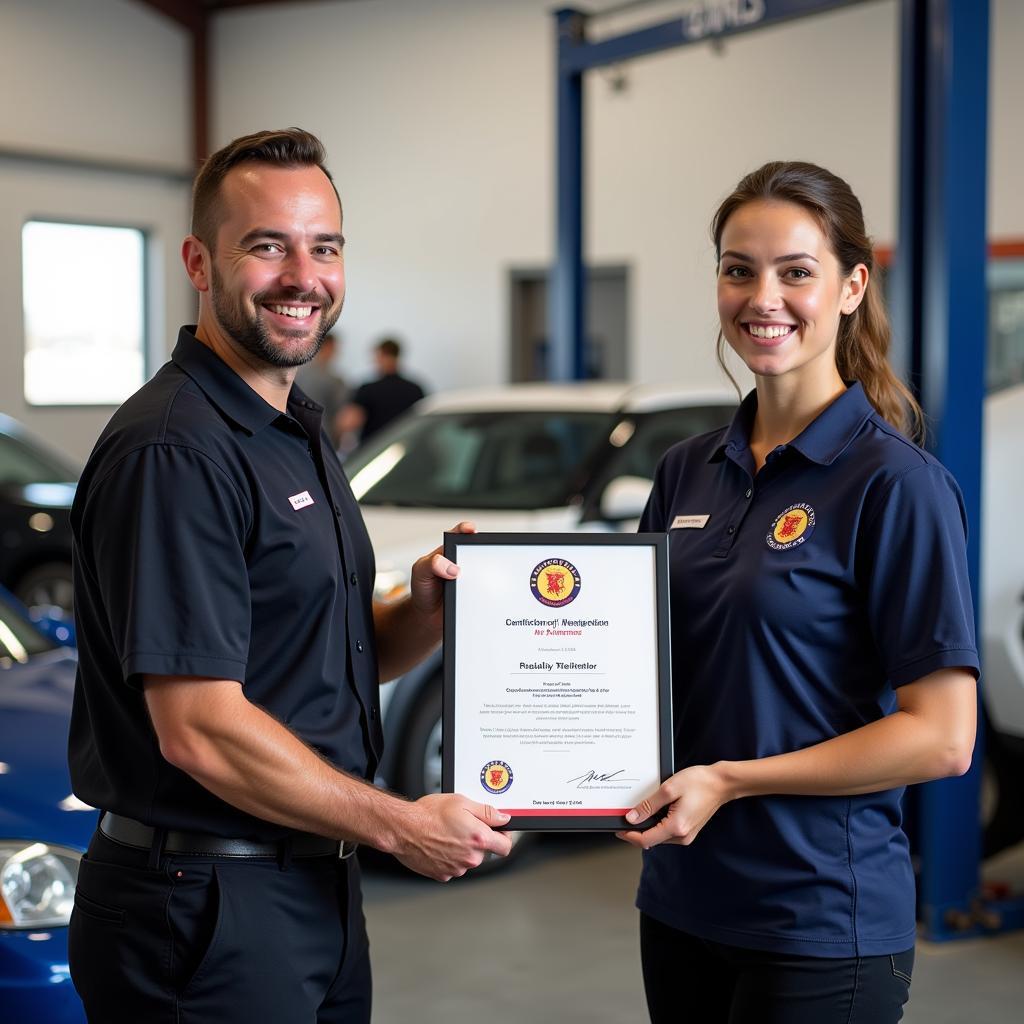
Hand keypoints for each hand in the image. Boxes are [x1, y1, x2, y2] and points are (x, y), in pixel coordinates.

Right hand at [393, 793, 512, 880]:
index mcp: (478, 838)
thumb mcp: (462, 802)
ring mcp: (457, 869)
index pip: (505, 846)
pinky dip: (449, 857)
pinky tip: (439, 844)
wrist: (403, 829)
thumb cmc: (428, 814)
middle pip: (485, 851)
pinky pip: (453, 866)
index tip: (499, 831)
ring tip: (446, 834)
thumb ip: (487, 812)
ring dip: (462, 849)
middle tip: (462, 826)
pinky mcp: (443, 875)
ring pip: (468, 859)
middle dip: (477, 840)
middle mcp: (470, 857)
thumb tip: (503, 818)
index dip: (504, 837)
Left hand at [408, 520, 475, 630]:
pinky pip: (486, 590)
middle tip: (471, 564)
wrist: (427, 616)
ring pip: (485, 571)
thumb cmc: (423, 589)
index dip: (466, 530)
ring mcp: (471, 577)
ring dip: (484, 576)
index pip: (460, 534)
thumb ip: (431, 564)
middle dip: (481, 552)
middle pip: (478, 550)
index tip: (470, 530)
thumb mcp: (420, 572)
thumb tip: (452, 567)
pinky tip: (477, 598)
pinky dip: (486, 592)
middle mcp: (462, 561)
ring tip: (466, 586)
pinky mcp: (477, 593)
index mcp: (448, 550)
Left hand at [616, 764, 731, 848]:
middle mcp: (682, 836)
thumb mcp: (669, 789)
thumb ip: (649, 806)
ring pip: (659, 837)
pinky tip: (655, 812)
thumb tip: (632, 818)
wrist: (721, 783)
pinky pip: (667, 832)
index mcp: (676, 827)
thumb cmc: (699, 782)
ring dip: (647, 827)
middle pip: (651, 840)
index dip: (629, 836)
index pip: (645, 840)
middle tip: (625, 818)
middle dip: (636, 831)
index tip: (618, 829)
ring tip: (640, 812)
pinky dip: (657, 825)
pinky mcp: (688, 830)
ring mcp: (687, 835)